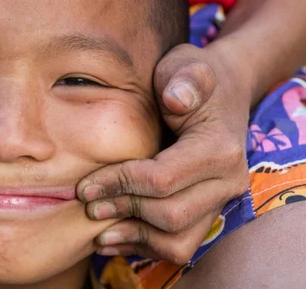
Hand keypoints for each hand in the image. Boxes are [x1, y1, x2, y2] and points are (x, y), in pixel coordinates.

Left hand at [77, 43, 250, 263]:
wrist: (219, 92)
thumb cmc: (190, 77)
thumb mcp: (188, 64)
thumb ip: (184, 78)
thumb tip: (176, 99)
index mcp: (219, 148)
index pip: (162, 179)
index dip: (119, 184)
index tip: (83, 186)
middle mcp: (226, 182)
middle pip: (170, 216)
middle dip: (123, 211)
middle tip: (87, 204)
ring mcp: (220, 201)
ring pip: (179, 242)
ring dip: (135, 238)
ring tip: (98, 230)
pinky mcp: (208, 212)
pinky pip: (180, 246)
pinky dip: (145, 246)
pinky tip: (115, 236)